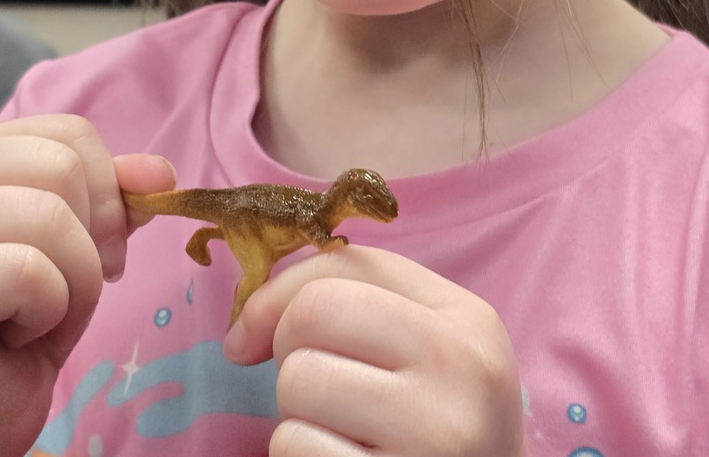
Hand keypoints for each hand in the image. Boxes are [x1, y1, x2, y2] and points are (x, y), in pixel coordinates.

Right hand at [0, 114, 174, 456]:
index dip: (108, 193)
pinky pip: (28, 272)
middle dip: (92, 240)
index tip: (97, 248)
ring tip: (35, 313)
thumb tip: (161, 173)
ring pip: (50, 218)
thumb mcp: (80, 241)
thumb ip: (115, 195)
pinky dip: (47, 311)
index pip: (70, 133)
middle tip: (64, 289)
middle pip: (63, 168)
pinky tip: (11, 335)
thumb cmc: (21, 316)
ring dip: (73, 282)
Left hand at [224, 245, 526, 456]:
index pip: (346, 268)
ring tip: (345, 435)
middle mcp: (460, 372)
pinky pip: (296, 448)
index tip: (255, 334)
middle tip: (321, 392)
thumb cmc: (436, 420)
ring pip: (297, 383)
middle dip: (293, 352)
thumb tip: (240, 336)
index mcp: (468, 319)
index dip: (281, 295)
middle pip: (313, 315)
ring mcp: (434, 438)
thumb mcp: (423, 343)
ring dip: (298, 415)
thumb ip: (349, 300)